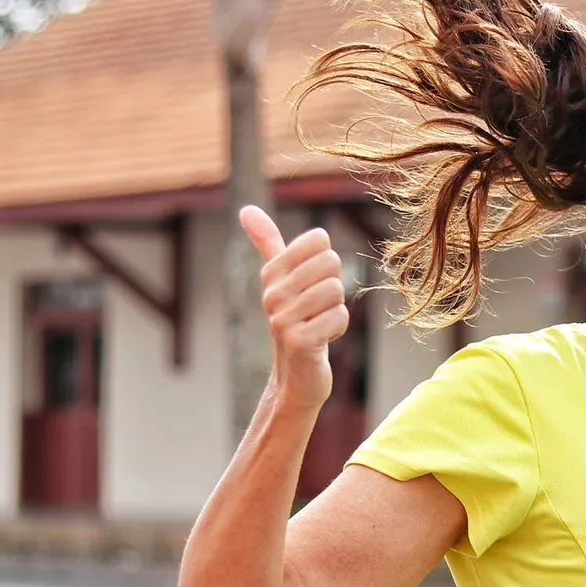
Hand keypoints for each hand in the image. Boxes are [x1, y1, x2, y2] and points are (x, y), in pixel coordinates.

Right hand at [242, 205, 349, 411]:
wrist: (296, 376)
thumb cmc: (296, 321)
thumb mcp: (281, 280)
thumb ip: (267, 243)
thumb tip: (245, 210)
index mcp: (271, 273)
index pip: (319, 240)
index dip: (328, 262)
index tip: (313, 283)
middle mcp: (272, 293)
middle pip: (331, 263)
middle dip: (335, 286)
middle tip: (319, 307)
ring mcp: (282, 318)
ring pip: (336, 290)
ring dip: (336, 310)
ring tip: (318, 323)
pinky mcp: (299, 341)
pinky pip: (340, 317)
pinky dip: (338, 328)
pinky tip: (321, 340)